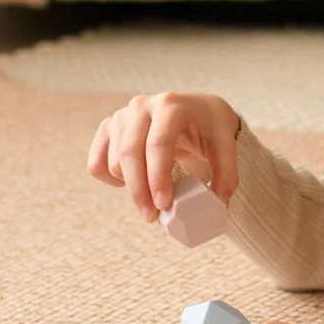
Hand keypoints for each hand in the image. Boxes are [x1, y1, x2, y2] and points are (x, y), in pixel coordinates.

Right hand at [87, 92, 240, 222]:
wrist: (198, 111)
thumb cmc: (211, 128)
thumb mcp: (226, 145)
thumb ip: (226, 175)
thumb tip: (217, 207)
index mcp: (171, 105)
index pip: (157, 143)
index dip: (157, 177)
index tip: (163, 205)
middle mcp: (142, 106)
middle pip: (130, 153)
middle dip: (139, 190)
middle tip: (152, 217)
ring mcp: (122, 115)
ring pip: (113, 161)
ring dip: (130, 188)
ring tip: (151, 199)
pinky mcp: (109, 128)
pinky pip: (96, 162)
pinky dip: (109, 179)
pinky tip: (131, 183)